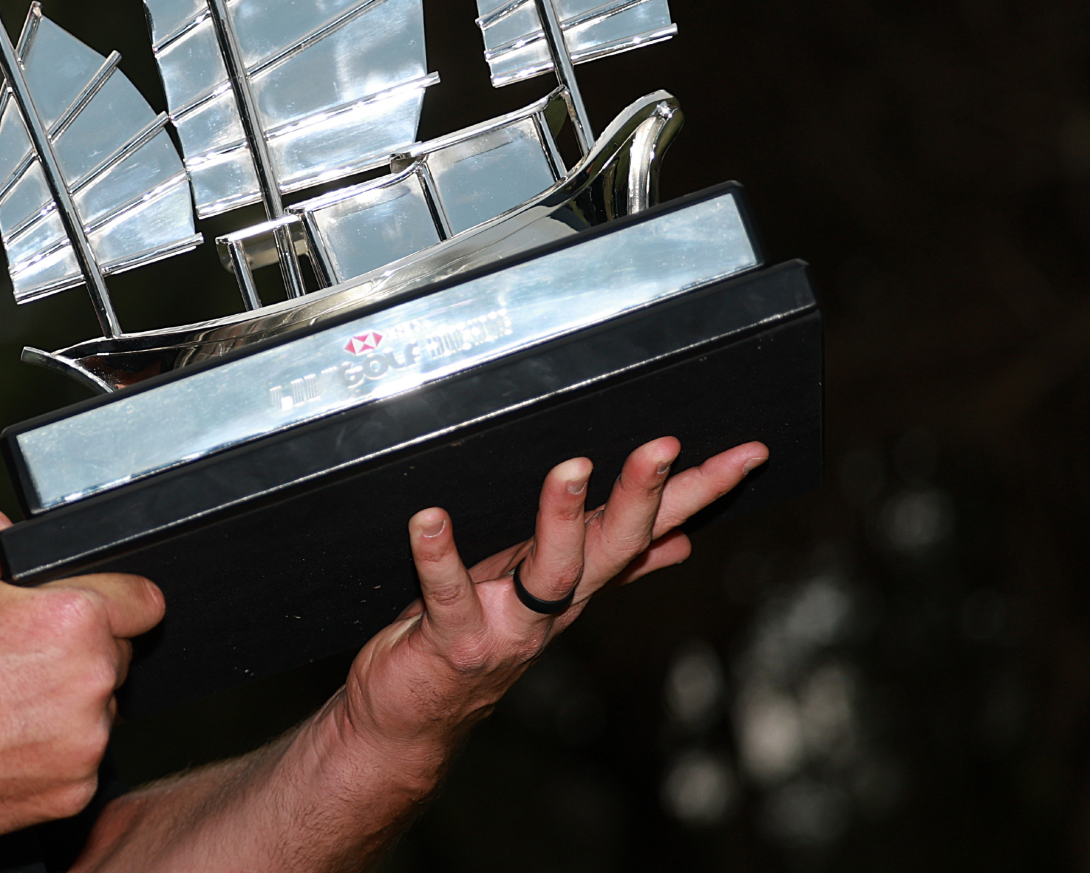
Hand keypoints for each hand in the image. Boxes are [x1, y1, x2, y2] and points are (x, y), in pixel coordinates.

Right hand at [0, 507, 163, 840]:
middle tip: (17, 660)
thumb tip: (10, 530)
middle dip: (79, 654)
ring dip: (67, 707)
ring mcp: (85, 745)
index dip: (118, 600)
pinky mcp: (72, 793)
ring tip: (2, 704)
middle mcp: (90, 682)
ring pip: (97, 713)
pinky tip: (2, 742)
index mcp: (71, 619)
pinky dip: (51, 754)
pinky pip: (79, 763)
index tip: (103, 610)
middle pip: (115, 658)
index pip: (144, 602)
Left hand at [339, 437, 767, 759]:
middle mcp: (554, 602)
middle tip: (665, 444)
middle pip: (613, 545)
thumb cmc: (473, 638)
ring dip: (562, 519)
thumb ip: (609, 566)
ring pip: (550, 571)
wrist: (415, 717)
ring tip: (572, 469)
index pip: (652, 528)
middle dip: (643, 496)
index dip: (701, 492)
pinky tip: (429, 517)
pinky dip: (437, 555)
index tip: (748, 452)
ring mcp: (508, 624)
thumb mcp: (544, 595)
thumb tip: (681, 540)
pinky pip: (448, 593)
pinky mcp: (454, 639)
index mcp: (579, 580)